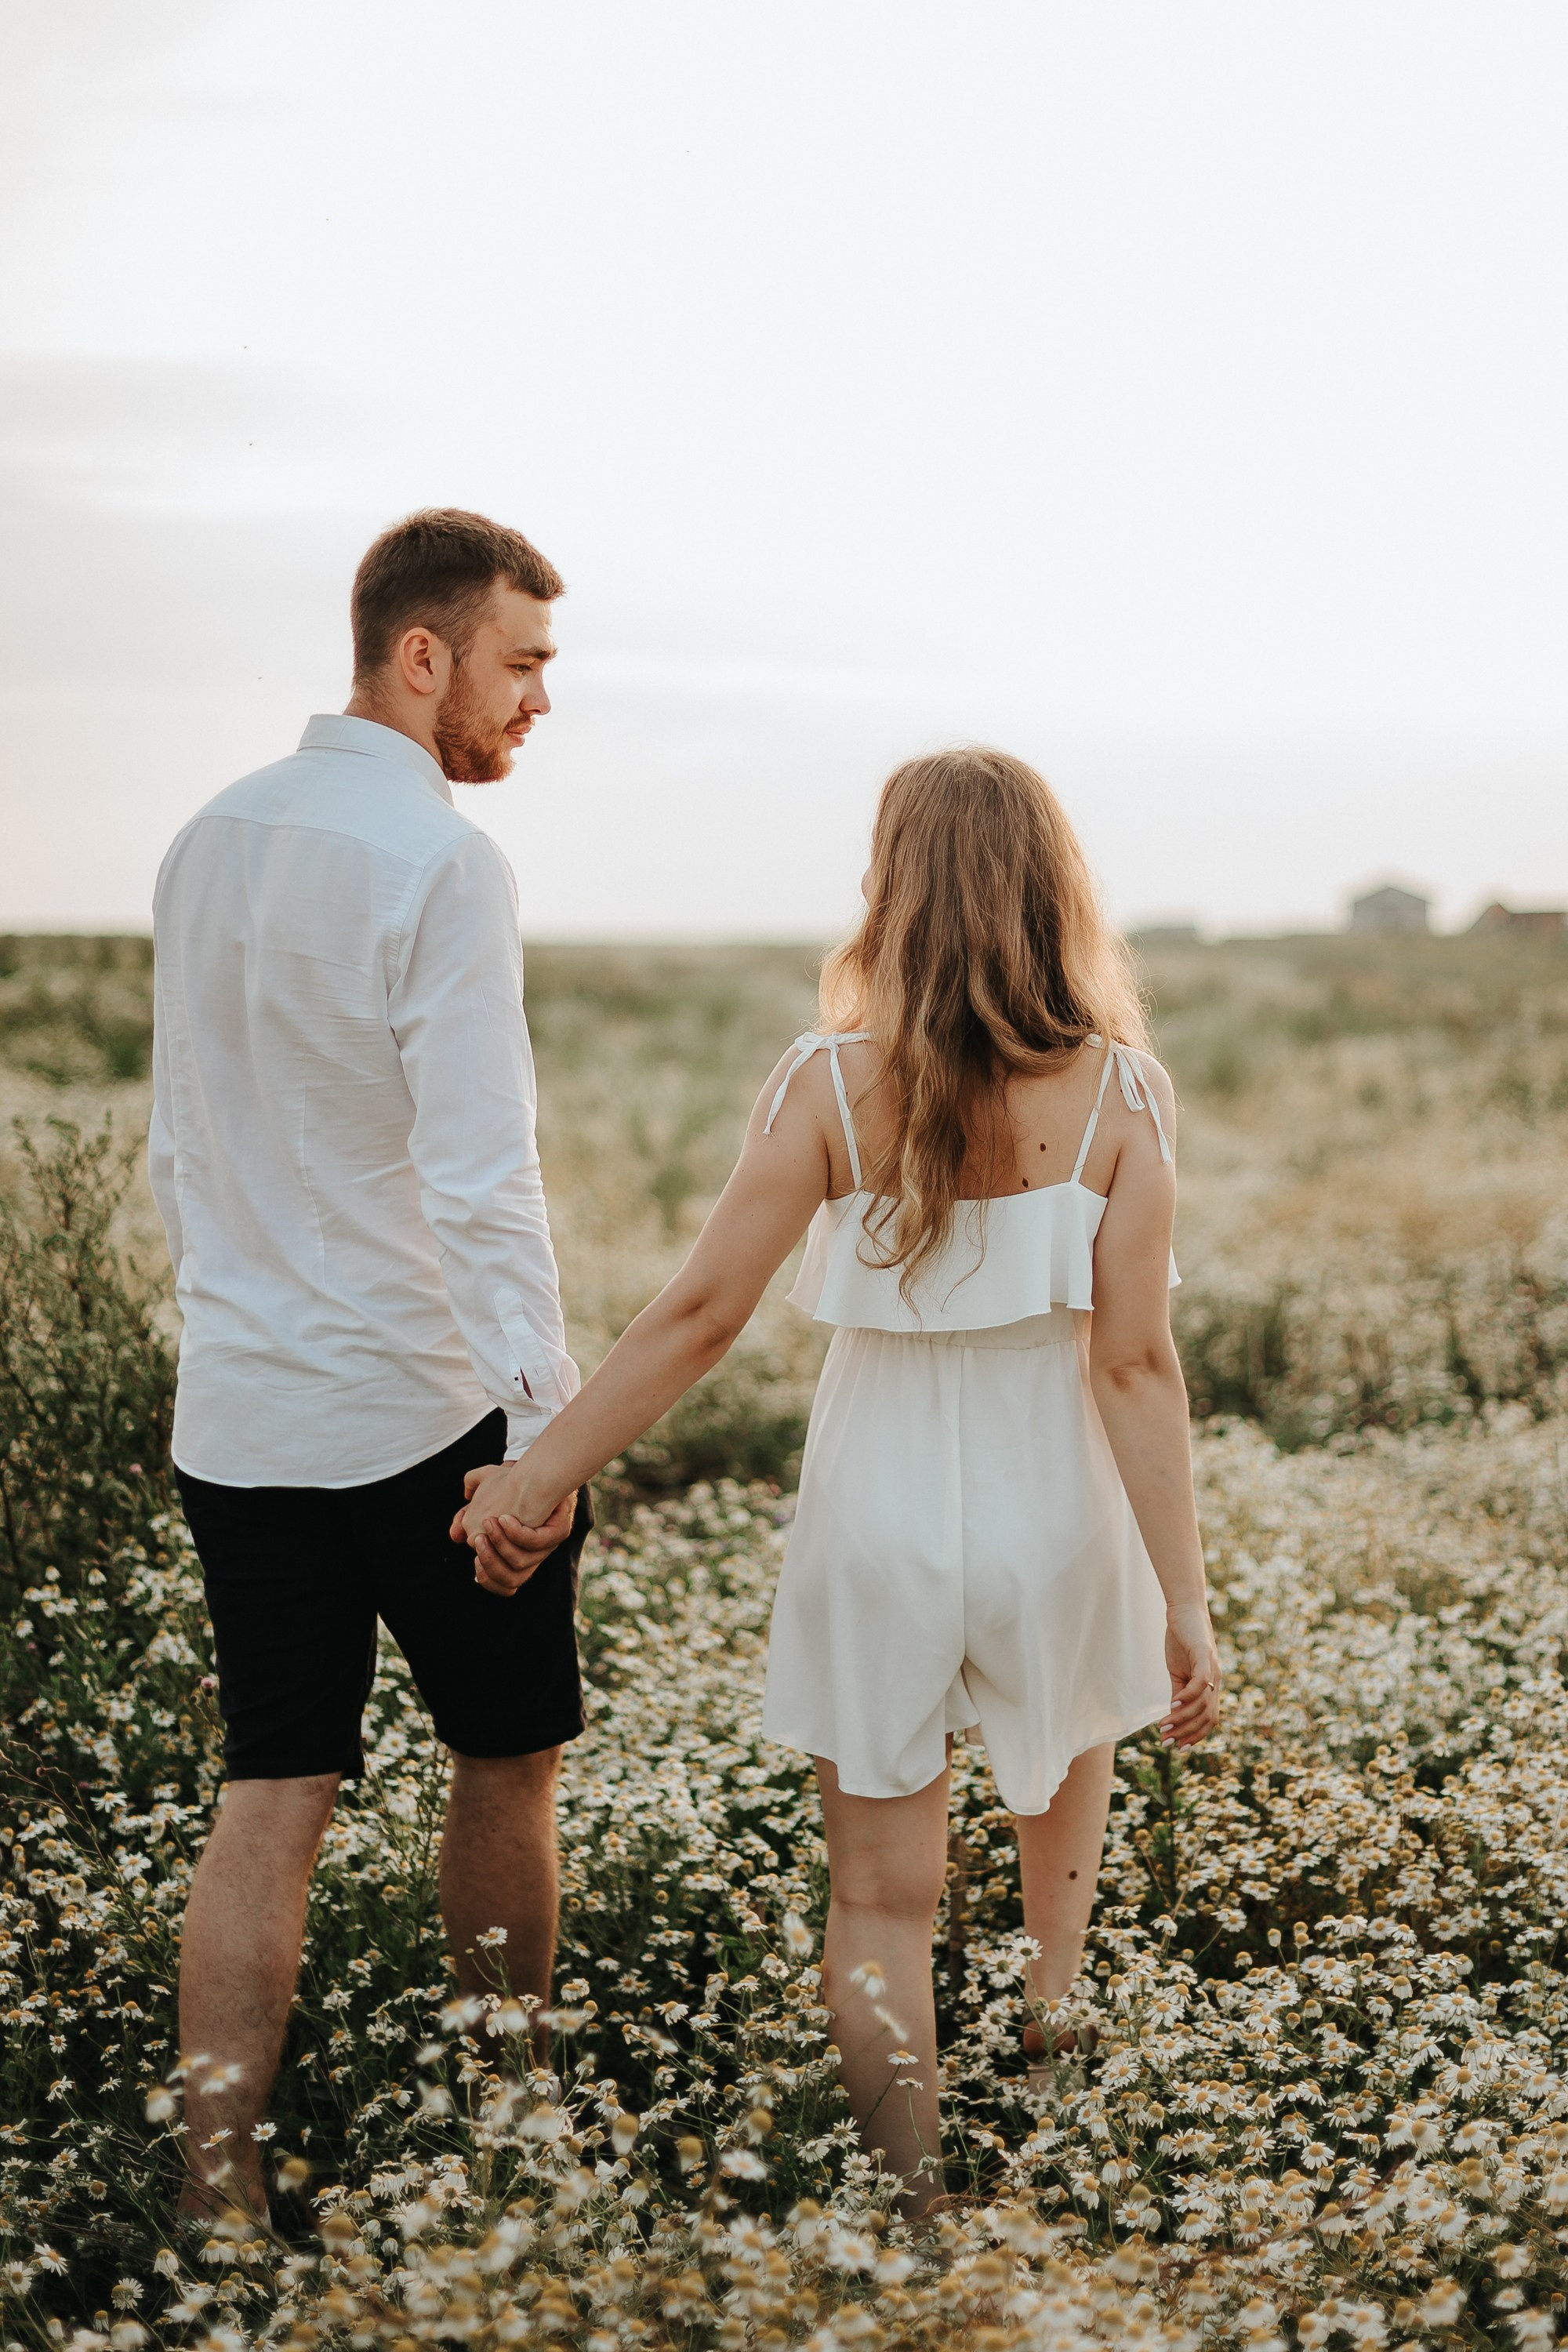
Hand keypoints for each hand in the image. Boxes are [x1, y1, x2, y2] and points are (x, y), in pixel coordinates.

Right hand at [448, 1466, 576, 1596]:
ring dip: (502, 1545)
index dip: (486, 1577)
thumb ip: (465, 1515)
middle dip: (490, 1562)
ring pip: (522, 1563)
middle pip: (510, 1579)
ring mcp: (548, 1544)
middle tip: (479, 1539)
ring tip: (490, 1522)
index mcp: (516, 1554)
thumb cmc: (509, 1486)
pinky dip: (519, 1534)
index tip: (475, 1559)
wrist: (541, 1469)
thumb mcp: (481, 1497)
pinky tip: (505, 1517)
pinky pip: (537, 1542)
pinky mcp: (559, 1530)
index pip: (501, 1583)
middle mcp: (534, 1554)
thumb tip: (456, 1536)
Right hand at [1160, 1602, 1220, 1748]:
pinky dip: (1187, 1698)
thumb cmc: (1182, 1640)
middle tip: (1167, 1742)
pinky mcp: (1203, 1655)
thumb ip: (1178, 1693)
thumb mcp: (1178, 1672)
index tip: (1177, 1746)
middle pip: (1208, 1716)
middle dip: (1188, 1733)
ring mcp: (1212, 1668)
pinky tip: (1172, 1705)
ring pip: (1203, 1704)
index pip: (1209, 1718)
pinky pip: (1200, 1683)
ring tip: (1164, 1727)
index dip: (1196, 1735)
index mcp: (1211, 1685)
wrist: (1184, 1610)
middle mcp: (1216, 1680)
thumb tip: (1173, 1715)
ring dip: (1183, 1719)